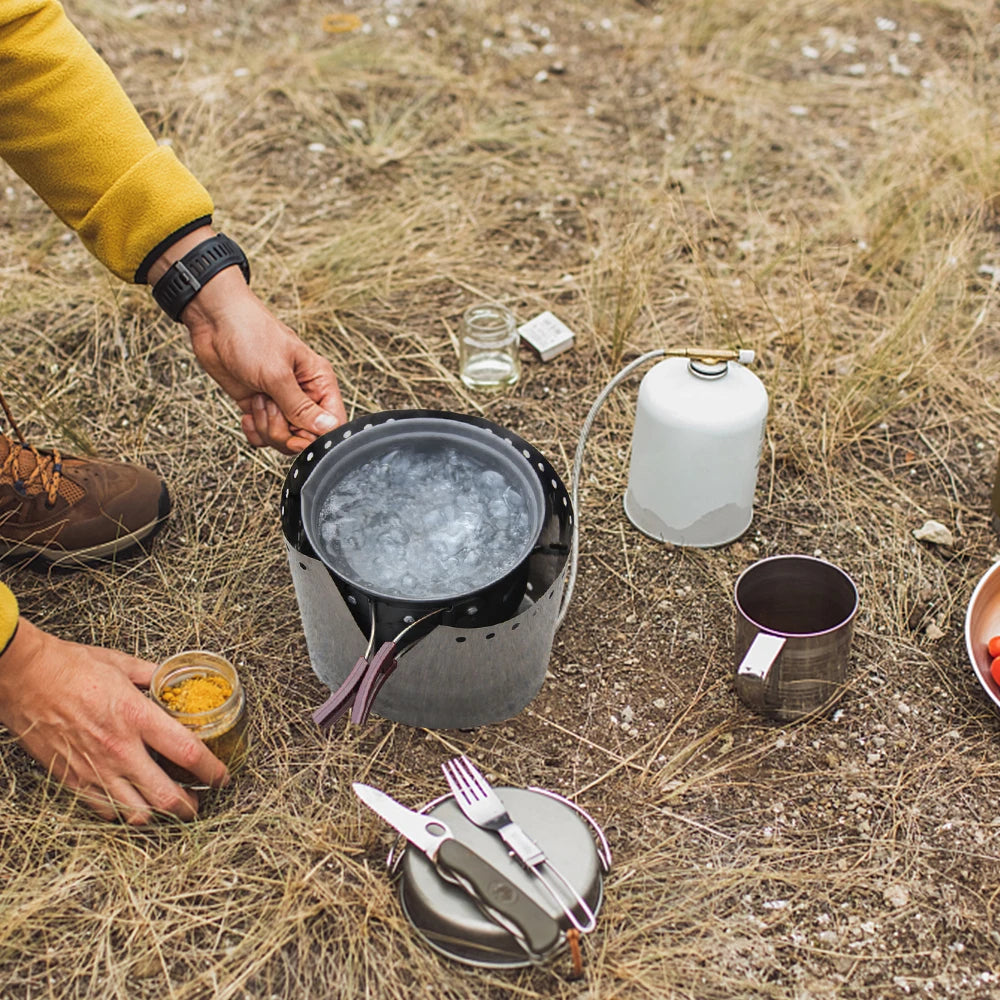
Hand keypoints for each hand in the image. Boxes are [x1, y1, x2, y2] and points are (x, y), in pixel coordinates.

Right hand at [0, 618, 227, 823]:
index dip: (211, 770)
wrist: (24, 677)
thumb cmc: (70, 667)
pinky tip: (130, 803)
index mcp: (137, 717)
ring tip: (166, 809)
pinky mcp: (72, 779)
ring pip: (136, 812)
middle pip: (165, 795)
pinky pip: (104, 810)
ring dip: (157, 814)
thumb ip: (151, 674)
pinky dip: (122, 813)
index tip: (222, 777)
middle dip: (188, 807)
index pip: (188, 752)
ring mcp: (94, 768)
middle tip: (197, 805)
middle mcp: (120, 749)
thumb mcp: (121, 663)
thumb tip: (169, 677)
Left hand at [147, 225, 346, 453]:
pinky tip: (248, 413)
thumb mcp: (277, 374)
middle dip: (284, 431)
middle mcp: (303, 394)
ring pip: (283, 439)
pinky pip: (264, 435)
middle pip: (305, 436)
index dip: (314, 436)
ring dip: (266, 427)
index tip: (295, 436)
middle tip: (269, 407)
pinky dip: (254, 431)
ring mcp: (280, 401)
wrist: (215, 321)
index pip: (331, 422)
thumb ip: (301, 407)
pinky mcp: (259, 406)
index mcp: (318, 381)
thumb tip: (328, 427)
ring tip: (258, 400)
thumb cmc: (250, 333)